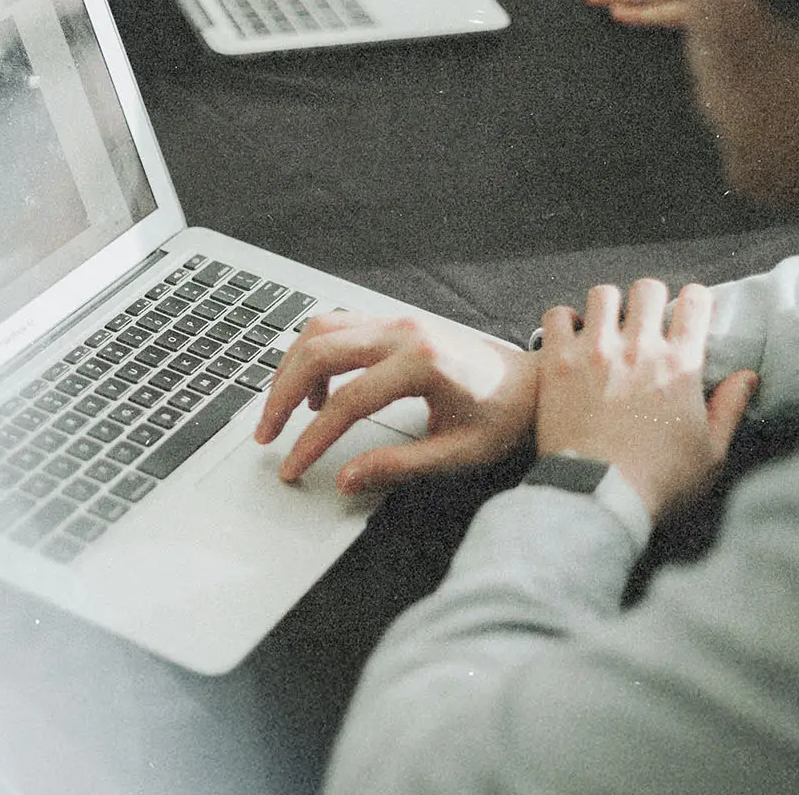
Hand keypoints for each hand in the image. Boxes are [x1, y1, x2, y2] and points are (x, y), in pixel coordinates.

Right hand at [254, 312, 538, 493]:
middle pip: (319, 353)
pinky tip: (317, 393)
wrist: (531, 383)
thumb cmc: (502, 416)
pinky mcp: (393, 321)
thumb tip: (347, 479)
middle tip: (267, 435)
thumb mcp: (457, 452)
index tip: (293, 466)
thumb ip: (398, 466)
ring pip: (319, 330)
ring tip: (283, 414)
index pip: (347, 402)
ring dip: (291, 369)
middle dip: (281, 396)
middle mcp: (404, 331)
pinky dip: (313, 355)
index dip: (312, 439)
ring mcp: (397, 320)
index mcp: (423, 363)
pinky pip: (337, 326)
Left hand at [535, 280, 757, 518]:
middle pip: (648, 289)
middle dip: (650, 299)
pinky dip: (564, 320)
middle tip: (645, 320)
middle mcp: (639, 348)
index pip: (696, 302)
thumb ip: (730, 408)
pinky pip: (557, 316)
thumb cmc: (658, 483)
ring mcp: (595, 351)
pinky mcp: (557, 362)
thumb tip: (747, 377)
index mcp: (681, 365)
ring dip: (608, 306)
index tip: (689, 312)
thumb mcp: (711, 453)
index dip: (695, 300)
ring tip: (606, 325)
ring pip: (603, 293)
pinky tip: (570, 337)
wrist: (597, 496)